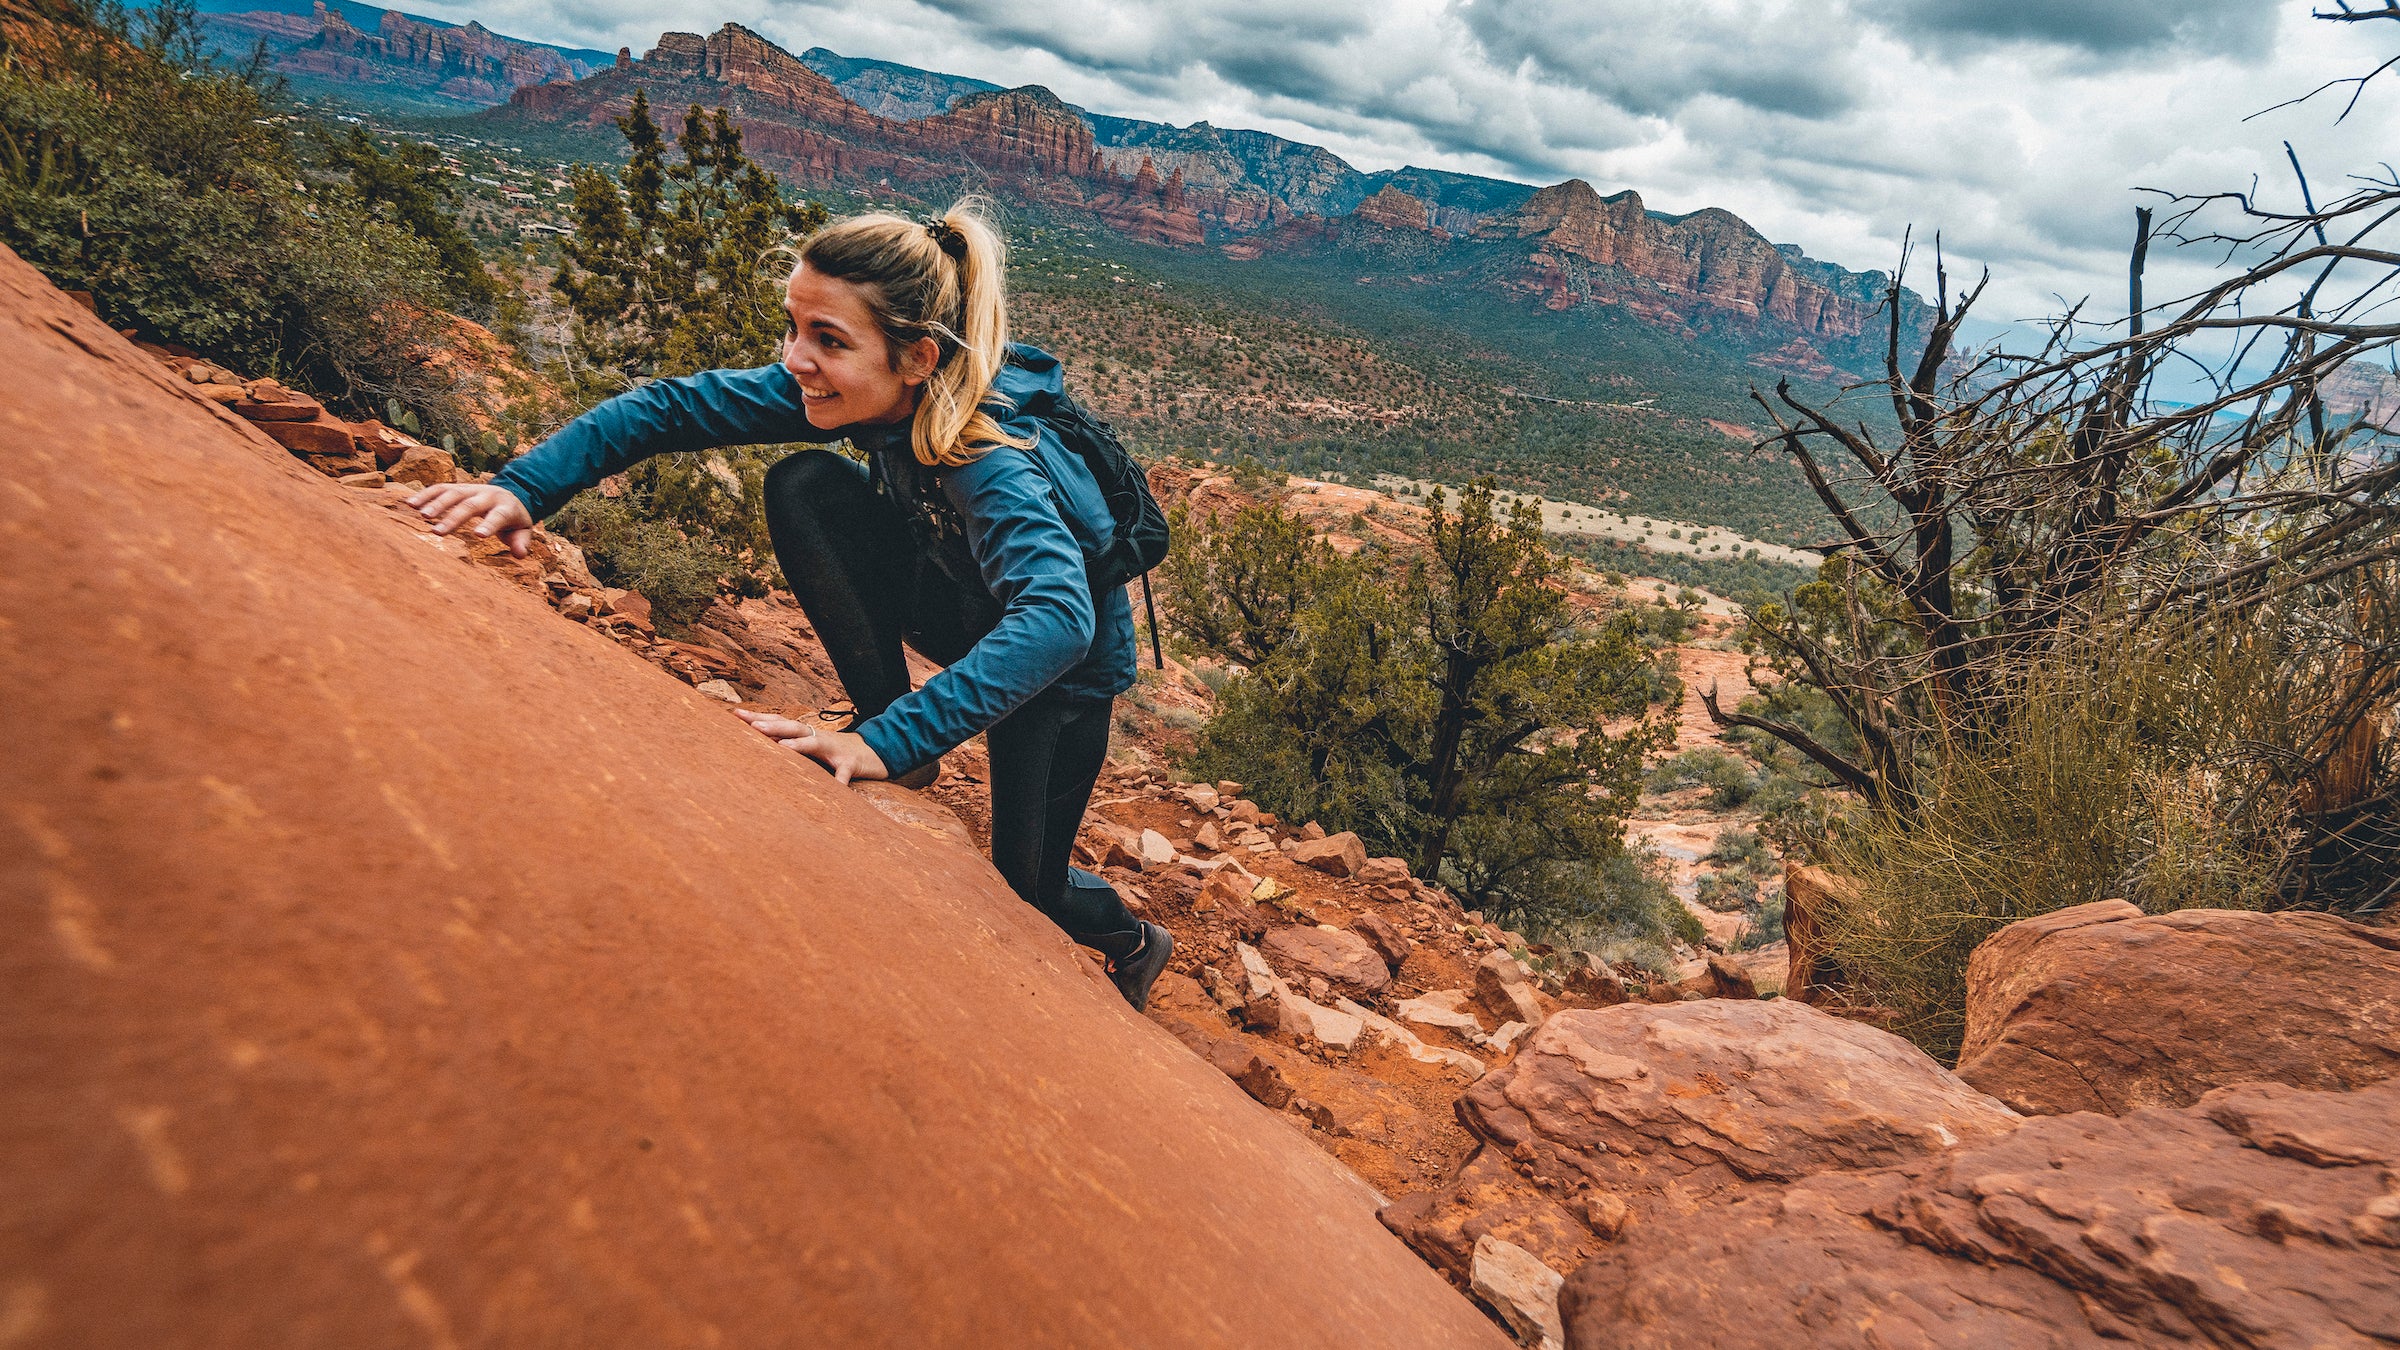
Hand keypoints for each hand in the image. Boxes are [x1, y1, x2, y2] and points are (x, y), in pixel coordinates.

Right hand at [407, 482, 533, 557]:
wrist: (510, 493)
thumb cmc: (514, 519)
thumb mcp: (523, 531)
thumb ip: (521, 542)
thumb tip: (520, 554)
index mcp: (506, 508)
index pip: (498, 516)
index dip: (489, 525)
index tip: (478, 535)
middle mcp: (486, 495)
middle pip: (470, 505)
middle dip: (453, 518)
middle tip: (437, 533)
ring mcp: (470, 489)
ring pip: (452, 493)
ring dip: (436, 504)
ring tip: (421, 516)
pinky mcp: (457, 487)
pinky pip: (440, 488)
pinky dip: (425, 494)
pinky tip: (409, 504)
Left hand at [733, 708, 889, 784]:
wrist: (876, 751)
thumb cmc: (837, 751)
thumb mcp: (813, 747)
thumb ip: (792, 746)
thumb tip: (761, 748)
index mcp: (806, 734)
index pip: (779, 722)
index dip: (758, 717)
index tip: (735, 714)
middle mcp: (818, 737)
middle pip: (792, 727)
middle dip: (772, 725)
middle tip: (751, 725)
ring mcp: (835, 749)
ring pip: (815, 743)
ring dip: (799, 744)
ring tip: (781, 747)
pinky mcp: (852, 763)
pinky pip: (844, 773)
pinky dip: (839, 780)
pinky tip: (835, 789)